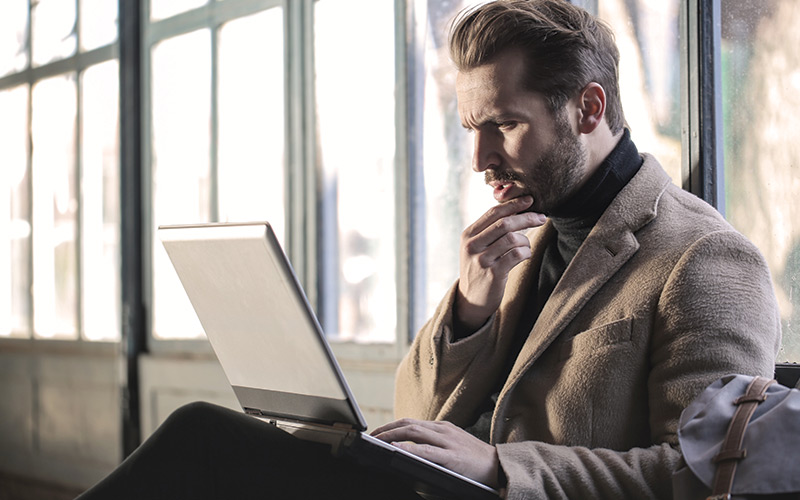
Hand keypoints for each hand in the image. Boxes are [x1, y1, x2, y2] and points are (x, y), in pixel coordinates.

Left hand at [371, 418, 500, 487]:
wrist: (501, 466)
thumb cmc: (476, 459)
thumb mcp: (454, 444)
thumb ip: (435, 443)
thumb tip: (411, 447)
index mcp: (443, 428)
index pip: (411, 422)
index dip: (392, 425)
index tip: (377, 432)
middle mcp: (443, 431)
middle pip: (408, 424)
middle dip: (387, 429)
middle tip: (371, 437)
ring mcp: (448, 442)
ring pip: (414, 433)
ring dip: (392, 436)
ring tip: (377, 442)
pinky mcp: (453, 457)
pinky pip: (427, 451)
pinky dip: (410, 449)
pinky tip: (397, 450)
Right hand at [455, 196, 545, 332]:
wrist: (471, 299)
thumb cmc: (480, 269)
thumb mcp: (477, 247)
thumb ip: (490, 230)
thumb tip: (517, 210)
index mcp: (468, 235)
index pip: (493, 213)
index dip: (513, 204)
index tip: (530, 200)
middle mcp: (472, 245)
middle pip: (505, 223)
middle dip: (526, 218)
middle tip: (542, 218)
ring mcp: (482, 260)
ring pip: (512, 239)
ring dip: (526, 240)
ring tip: (526, 246)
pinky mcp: (493, 274)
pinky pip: (517, 255)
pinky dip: (526, 252)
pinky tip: (525, 256)